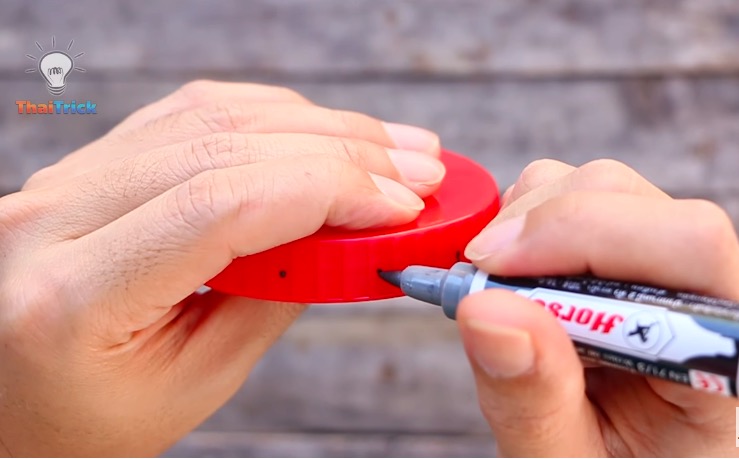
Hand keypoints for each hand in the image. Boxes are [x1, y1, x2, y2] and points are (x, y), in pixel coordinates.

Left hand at [0, 80, 444, 455]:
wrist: (12, 396)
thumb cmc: (96, 415)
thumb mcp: (195, 382)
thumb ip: (273, 299)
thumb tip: (346, 231)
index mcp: (73, 295)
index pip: (220, 206)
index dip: (327, 191)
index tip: (401, 204)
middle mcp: (55, 216)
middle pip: (222, 147)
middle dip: (340, 150)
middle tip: (418, 169)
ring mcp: (65, 179)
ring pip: (210, 117)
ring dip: (315, 125)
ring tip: (386, 147)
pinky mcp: (89, 165)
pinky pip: (188, 116)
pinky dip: (268, 117)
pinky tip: (318, 131)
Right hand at [459, 159, 738, 455]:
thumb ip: (533, 400)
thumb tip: (485, 308)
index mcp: (715, 351)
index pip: (690, 246)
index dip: (583, 236)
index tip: (491, 272)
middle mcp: (702, 293)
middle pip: (629, 199)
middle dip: (537, 230)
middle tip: (477, 283)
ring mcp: (665, 266)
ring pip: (597, 186)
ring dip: (525, 227)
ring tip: (502, 295)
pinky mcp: (626, 252)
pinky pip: (572, 196)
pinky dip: (522, 225)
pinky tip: (514, 280)